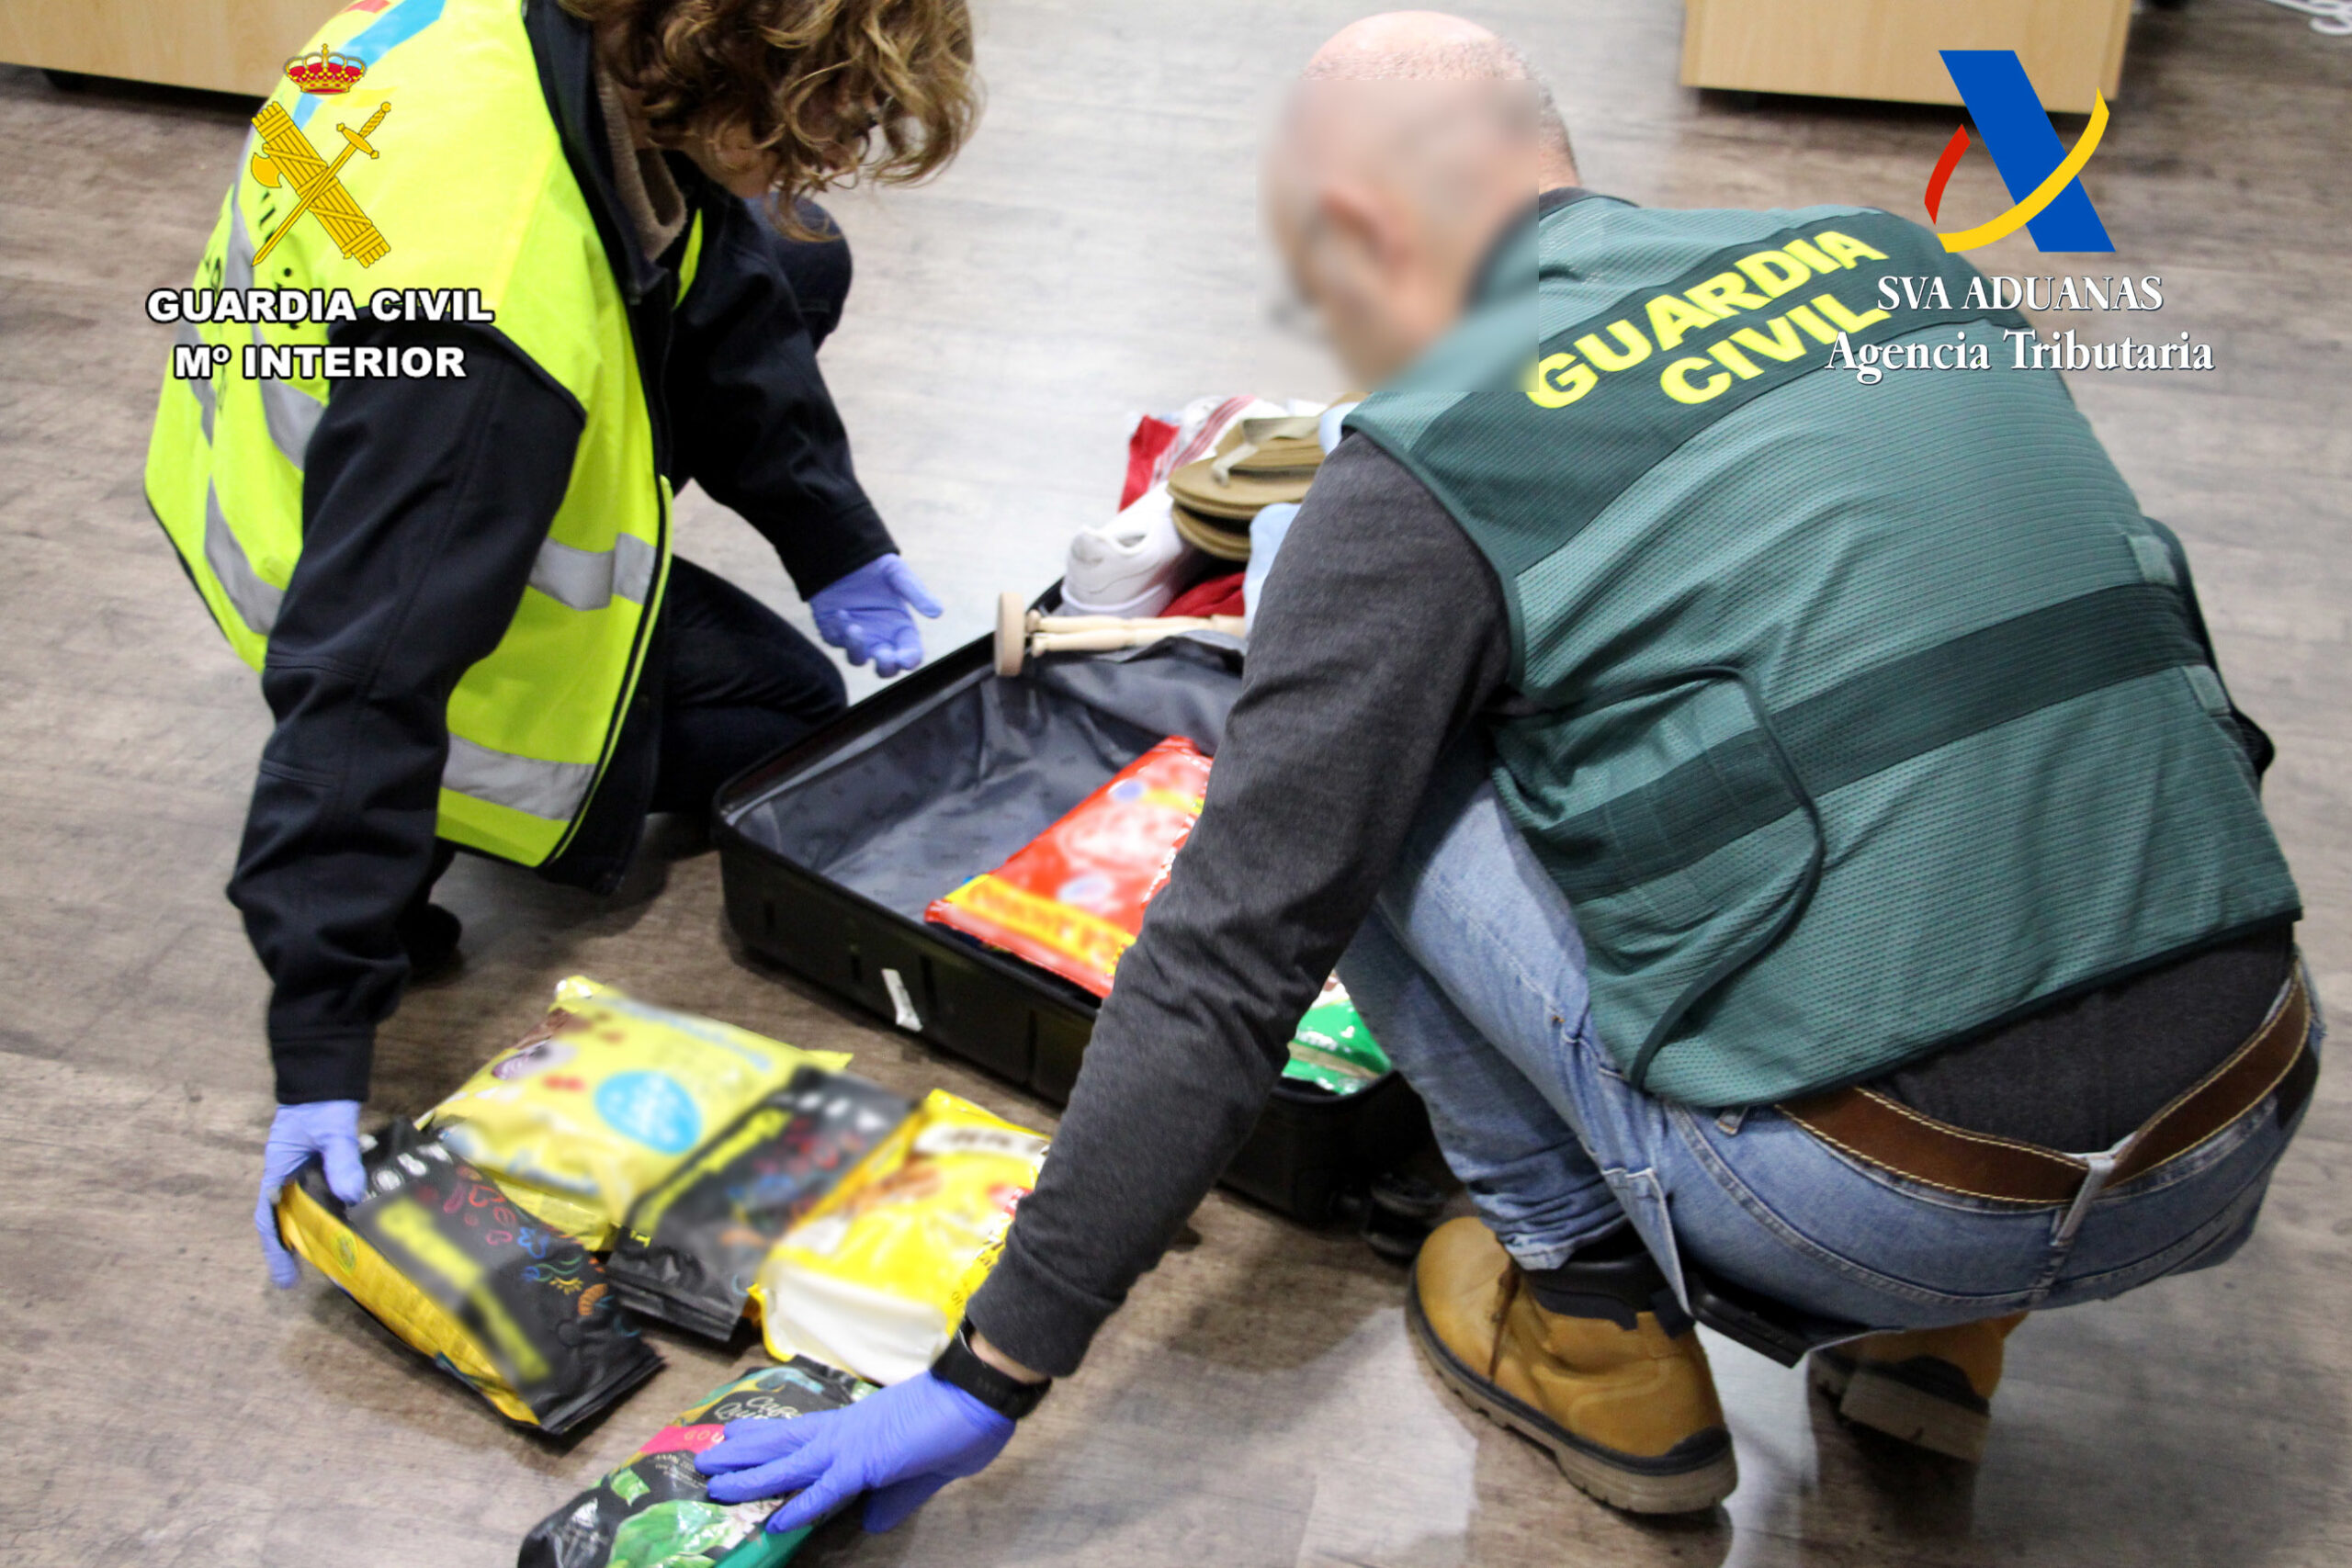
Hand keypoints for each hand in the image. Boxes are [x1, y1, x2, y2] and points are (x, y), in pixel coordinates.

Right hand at [256, 1100, 366, 1287]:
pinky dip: (342, 1210)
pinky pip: (332, 1194)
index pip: (269, 1219)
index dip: (276, 1251)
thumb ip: (341, 1159)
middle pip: (290, 1220)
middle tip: (325, 1275)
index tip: (286, 1280)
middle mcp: (289, 1176)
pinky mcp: (329, 1164)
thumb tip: (351, 1196)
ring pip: (312, 1209)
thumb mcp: (331, 1130)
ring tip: (344, 1258)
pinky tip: (360, 1224)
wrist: (326, 1073)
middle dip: (302, 1248)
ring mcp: (309, 1171)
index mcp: (278, 1172)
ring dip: (324, 1232)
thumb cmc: (320, 1102)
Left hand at [697, 1370, 1013, 1534]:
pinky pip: (826, 1488)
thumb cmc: (960, 1420)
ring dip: (749, 1471)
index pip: (804, 1436)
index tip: (738, 1440)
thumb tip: (872, 1520)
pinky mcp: (868, 1461)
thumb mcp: (923, 1469)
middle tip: (704, 1456)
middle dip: (743, 1452)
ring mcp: (853, 1443)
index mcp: (858, 1429)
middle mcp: (847, 1431)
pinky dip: (799, 1503)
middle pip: (784, 1442)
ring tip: (711, 1477)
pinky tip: (774, 1518)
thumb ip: (895, 1496)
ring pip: (790, 1460)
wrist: (982, 1390)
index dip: (769, 1441)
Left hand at [808, 554, 942, 677]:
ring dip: (858, 650)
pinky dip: (840, 631)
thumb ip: (916, 593)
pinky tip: (842, 612)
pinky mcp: (835, 632)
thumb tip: (938, 613)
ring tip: (855, 629)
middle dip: (886, 666)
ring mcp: (857, 637)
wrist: (843, 556)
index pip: (911, 652)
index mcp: (901, 627)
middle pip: (886, 667)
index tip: (906, 659)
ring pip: (858, 659)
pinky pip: (837, 641)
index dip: (910, 659)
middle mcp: (880, 637)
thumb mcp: (898, 575)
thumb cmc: (875, 566)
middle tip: (884, 656)